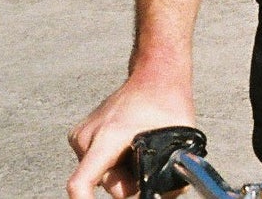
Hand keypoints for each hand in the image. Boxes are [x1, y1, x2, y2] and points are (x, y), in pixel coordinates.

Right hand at [66, 73, 194, 198]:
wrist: (155, 74)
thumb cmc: (167, 101)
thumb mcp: (180, 138)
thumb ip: (172, 173)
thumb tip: (169, 195)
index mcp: (107, 137)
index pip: (81, 182)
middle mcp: (87, 137)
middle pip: (105, 182)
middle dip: (129, 183)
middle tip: (152, 165)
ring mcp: (81, 136)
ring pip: (102, 173)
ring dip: (124, 171)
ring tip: (142, 146)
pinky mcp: (81, 136)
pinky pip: (98, 162)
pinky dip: (116, 161)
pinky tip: (131, 144)